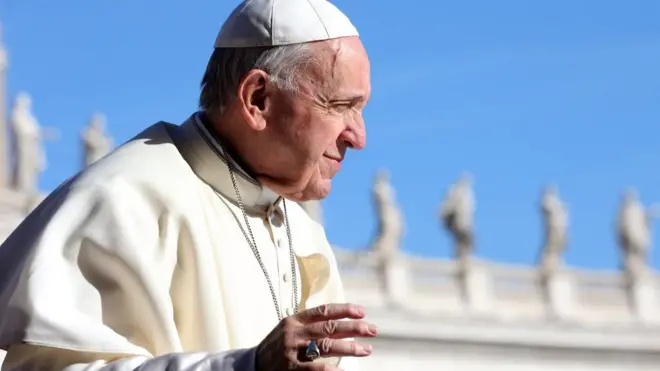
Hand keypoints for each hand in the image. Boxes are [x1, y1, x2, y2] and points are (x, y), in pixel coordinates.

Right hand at [255, 303, 376, 370]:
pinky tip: (346, 370)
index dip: (344, 310)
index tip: (362, 312)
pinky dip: (334, 369)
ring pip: (327, 347)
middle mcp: (294, 334)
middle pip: (329, 328)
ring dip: (350, 347)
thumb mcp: (290, 331)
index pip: (324, 311)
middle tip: (372, 330)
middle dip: (354, 328)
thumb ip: (312, 327)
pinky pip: (318, 369)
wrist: (251, 366)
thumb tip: (344, 326)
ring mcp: (293, 352)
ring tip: (366, 349)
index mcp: (294, 321)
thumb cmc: (277, 347)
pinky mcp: (292, 370)